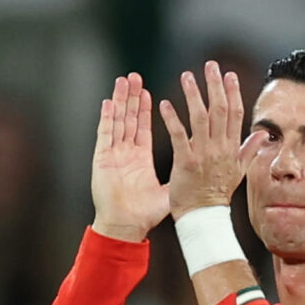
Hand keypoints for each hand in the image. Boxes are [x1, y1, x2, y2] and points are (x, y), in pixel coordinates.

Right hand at [91, 74, 171, 240]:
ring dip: (120, 101)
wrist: (126, 227)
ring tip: (124, 81)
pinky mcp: (102, 160)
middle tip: (135, 77)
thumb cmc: (144, 214)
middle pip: (129, 119)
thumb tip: (202, 168)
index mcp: (139, 159)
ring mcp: (113, 154)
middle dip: (132, 97)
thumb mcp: (167, 192)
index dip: (145, 109)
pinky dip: (106, 118)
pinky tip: (108, 102)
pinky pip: (105, 135)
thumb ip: (182, 176)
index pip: (143, 127)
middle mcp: (125, 153)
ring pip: (117, 121)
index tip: (148, 91)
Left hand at [160, 62, 266, 217]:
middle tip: (210, 65)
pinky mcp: (186, 162)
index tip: (228, 74)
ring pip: (200, 118)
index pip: (235, 114)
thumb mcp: (239, 172)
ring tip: (187, 77)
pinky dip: (172, 118)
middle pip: (220, 110)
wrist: (204, 216)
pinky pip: (179, 135)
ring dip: (193, 95)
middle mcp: (219, 148)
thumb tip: (263, 133)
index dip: (233, 92)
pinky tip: (164, 103)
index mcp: (231, 148)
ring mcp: (203, 154)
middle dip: (215, 85)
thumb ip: (249, 150)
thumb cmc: (218, 194)